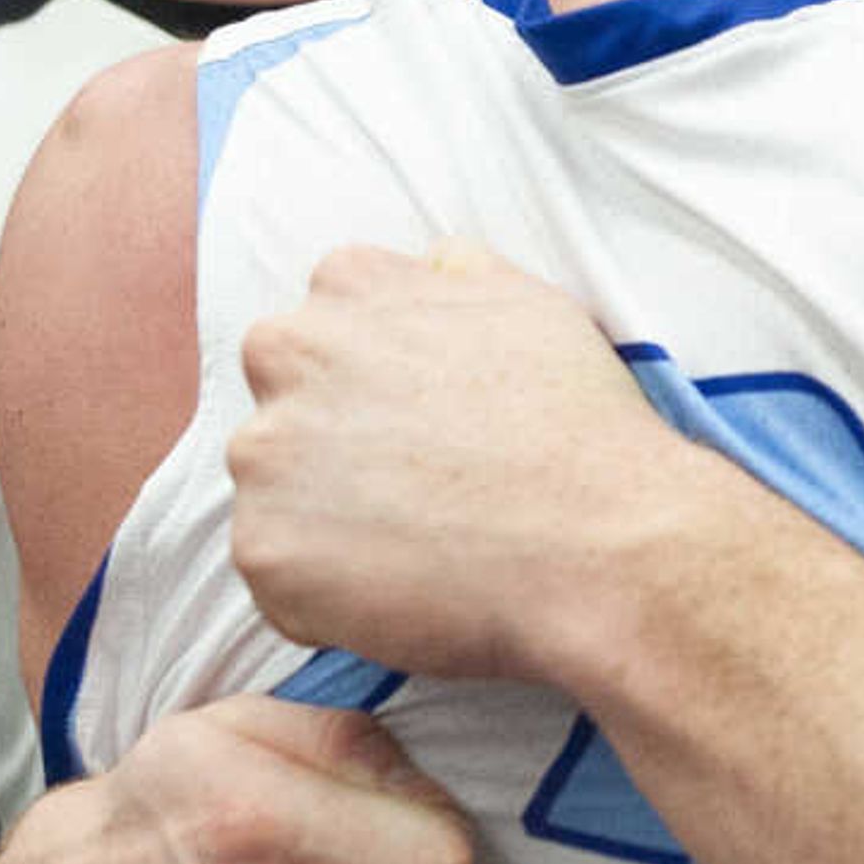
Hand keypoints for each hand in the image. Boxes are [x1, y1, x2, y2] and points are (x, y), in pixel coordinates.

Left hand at [227, 239, 709, 683]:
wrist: (600, 542)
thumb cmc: (576, 424)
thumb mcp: (530, 304)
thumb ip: (458, 275)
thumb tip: (432, 264)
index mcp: (347, 285)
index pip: (320, 335)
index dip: (369, 393)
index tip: (419, 430)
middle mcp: (285, 354)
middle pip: (284, 411)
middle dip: (331, 452)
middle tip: (415, 495)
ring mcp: (265, 455)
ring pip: (275, 497)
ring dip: (325, 526)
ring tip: (419, 551)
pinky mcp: (263, 549)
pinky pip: (280, 581)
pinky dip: (327, 598)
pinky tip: (405, 594)